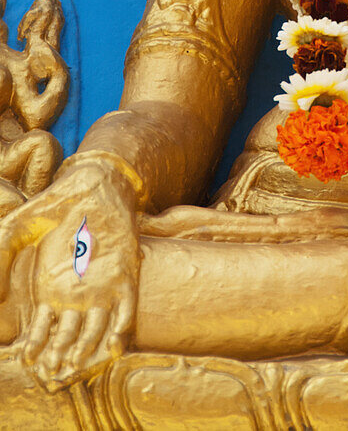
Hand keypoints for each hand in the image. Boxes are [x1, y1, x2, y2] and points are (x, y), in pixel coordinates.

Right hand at [0, 154, 139, 390]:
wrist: (93, 183)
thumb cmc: (55, 205)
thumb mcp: (17, 228)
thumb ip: (0, 258)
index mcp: (51, 289)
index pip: (42, 330)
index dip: (35, 348)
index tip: (30, 360)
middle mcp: (76, 295)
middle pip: (68, 338)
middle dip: (59, 357)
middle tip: (53, 372)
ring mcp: (101, 287)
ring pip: (94, 332)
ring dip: (86, 352)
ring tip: (76, 364)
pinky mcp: (125, 276)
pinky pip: (126, 311)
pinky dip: (121, 329)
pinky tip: (112, 342)